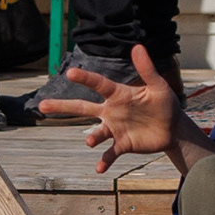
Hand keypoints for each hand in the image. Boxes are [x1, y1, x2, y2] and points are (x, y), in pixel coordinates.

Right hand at [33, 42, 176, 172]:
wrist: (173, 128)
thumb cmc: (164, 103)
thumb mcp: (158, 85)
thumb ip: (147, 68)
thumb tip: (137, 46)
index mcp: (118, 94)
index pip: (98, 84)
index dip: (85, 79)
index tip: (70, 73)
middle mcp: (111, 111)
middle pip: (82, 108)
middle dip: (62, 107)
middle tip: (42, 105)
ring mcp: (115, 129)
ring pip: (96, 133)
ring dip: (92, 138)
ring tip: (89, 142)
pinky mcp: (123, 144)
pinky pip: (110, 153)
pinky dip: (104, 161)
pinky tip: (99, 168)